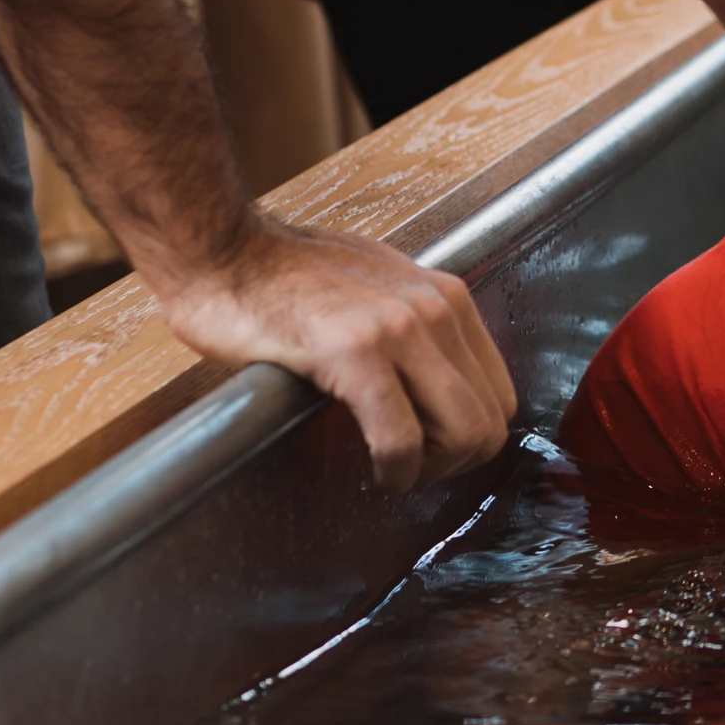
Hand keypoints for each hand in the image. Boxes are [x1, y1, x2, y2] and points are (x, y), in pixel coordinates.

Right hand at [154, 211, 515, 491]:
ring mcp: (398, 329)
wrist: (225, 253)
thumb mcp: (376, 289)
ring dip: (430, 470)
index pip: (499, 393)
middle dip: (455, 462)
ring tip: (392, 468)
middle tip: (410, 467)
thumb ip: (415, 327)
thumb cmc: (285, 279)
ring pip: (464, 434)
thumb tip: (437, 383)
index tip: (428, 447)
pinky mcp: (354, 352)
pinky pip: (401, 439)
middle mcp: (434, 309)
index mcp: (445, 297)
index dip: (469, 436)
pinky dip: (395, 471)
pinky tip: (375, 471)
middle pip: (490, 421)